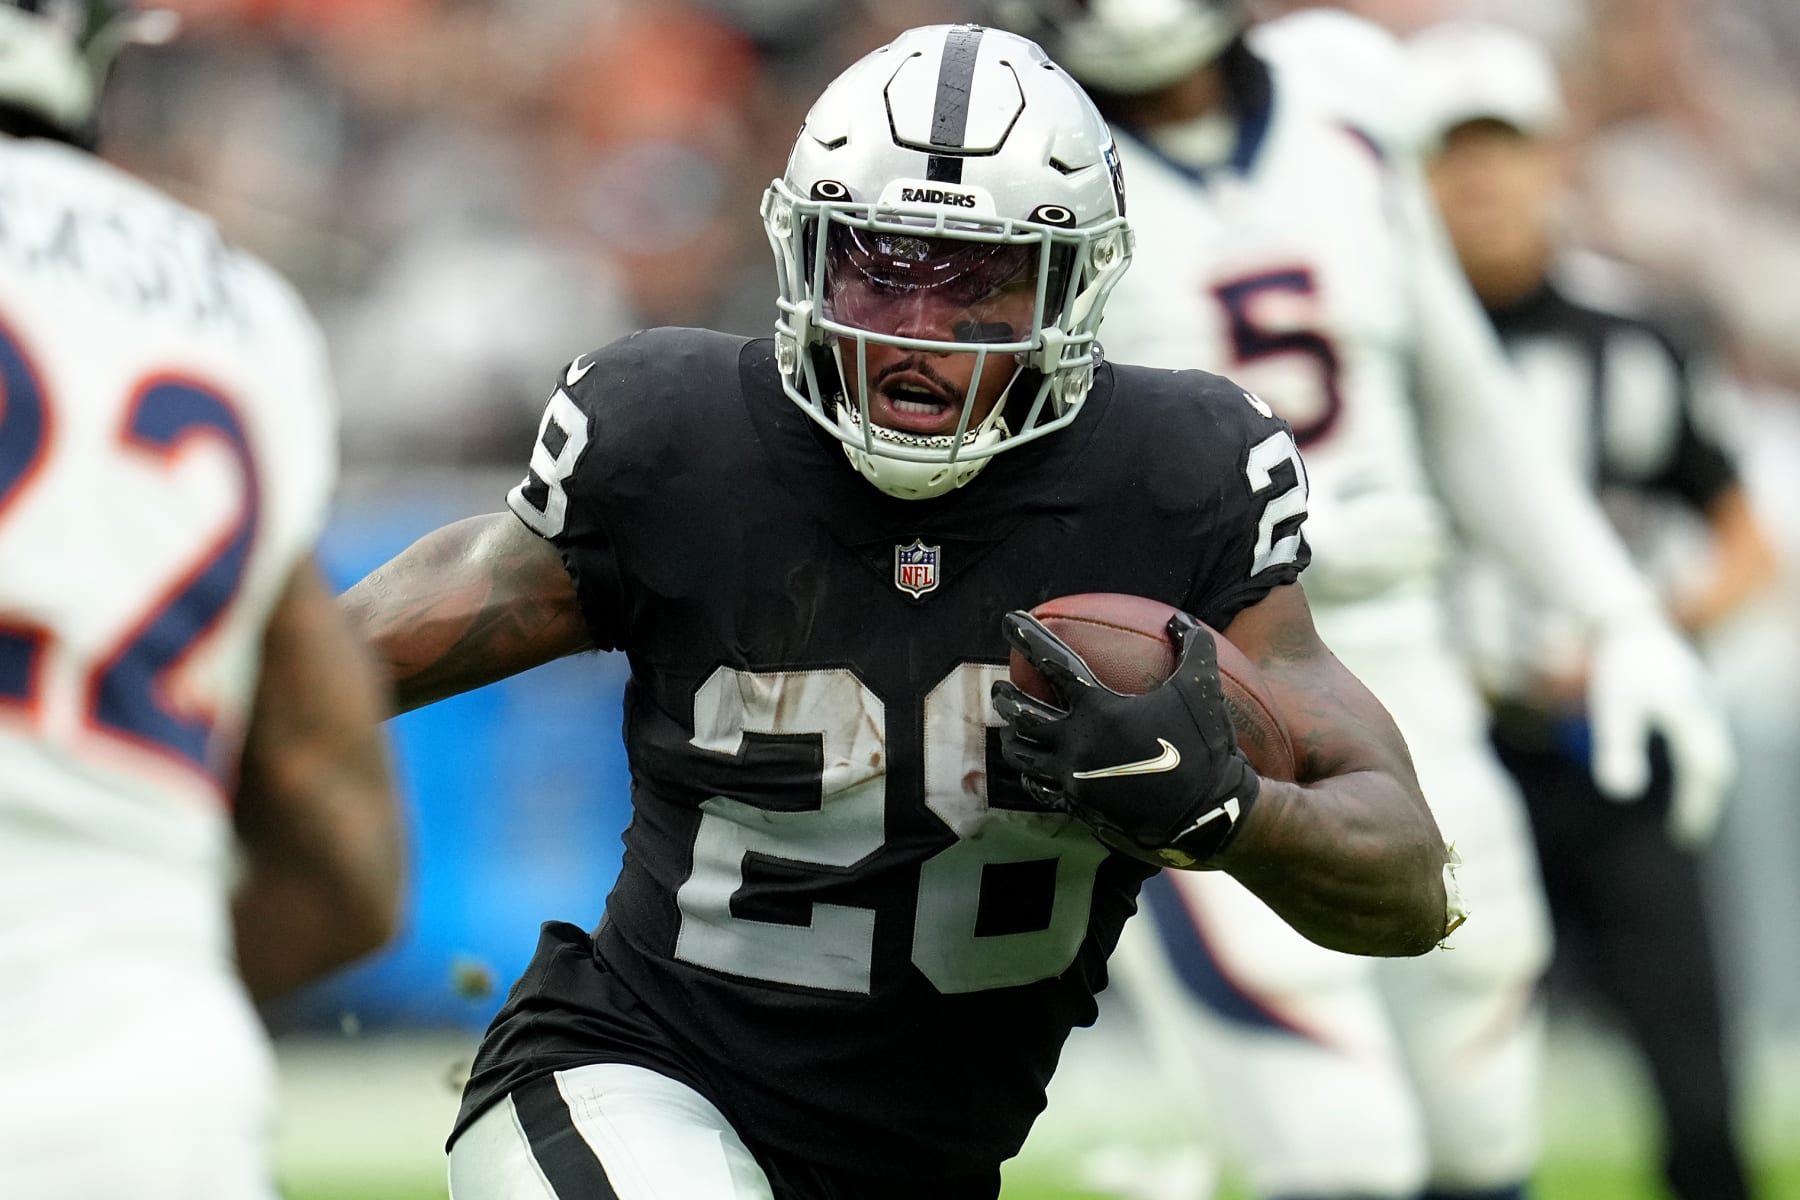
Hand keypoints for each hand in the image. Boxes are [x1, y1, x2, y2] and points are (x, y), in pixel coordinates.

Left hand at [990, 609, 1258, 860]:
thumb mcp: (1202, 688)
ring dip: (1013, 737)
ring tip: (1011, 729)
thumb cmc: (1204, 747)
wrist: (1206, 814)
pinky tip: (1034, 770)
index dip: (1028, 637)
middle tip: (1000, 688)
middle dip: (1006, 698)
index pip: (1052, 663)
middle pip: (1023, 714)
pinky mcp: (1079, 806)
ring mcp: (1074, 779)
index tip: (1009, 620)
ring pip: (1024, 755)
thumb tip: (1179, 618)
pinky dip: (1033, 775)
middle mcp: (1077, 744)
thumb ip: (1192, 646)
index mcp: (1099, 710)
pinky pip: (1042, 789)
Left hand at [1586, 613, 1735, 847]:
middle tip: (1688, 830)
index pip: (1706, 774)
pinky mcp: (1693, 692)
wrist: (1628, 620)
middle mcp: (1707, 711)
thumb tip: (1620, 794)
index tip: (1684, 836)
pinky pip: (1702, 733)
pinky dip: (1695, 758)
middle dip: (1704, 799)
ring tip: (1685, 806)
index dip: (1697, 807)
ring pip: (1712, 748)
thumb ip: (1617, 749)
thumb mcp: (1613, 708)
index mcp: (1695, 720)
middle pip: (1716, 764)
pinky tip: (1678, 766)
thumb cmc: (1620, 665)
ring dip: (1702, 780)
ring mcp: (1704, 699)